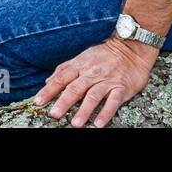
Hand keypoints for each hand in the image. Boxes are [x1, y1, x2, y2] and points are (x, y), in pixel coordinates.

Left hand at [32, 36, 155, 127]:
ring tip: (75, 124)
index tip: (38, 101)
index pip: (61, 78)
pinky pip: (113, 102)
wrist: (132, 48)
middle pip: (75, 88)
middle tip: (54, 114)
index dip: (49, 90)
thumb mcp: (83, 57)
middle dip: (63, 102)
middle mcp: (92, 73)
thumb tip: (48, 80)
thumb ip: (65, 68)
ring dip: (84, 110)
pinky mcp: (122, 87)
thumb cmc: (105, 55)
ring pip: (93, 96)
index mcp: (80, 65)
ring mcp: (108, 80)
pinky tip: (98, 124)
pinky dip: (106, 112)